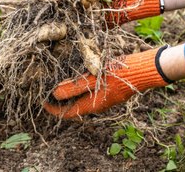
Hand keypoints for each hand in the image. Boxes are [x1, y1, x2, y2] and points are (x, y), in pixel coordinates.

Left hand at [44, 46, 170, 118]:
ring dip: (69, 94)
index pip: (68, 113)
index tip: (41, 101)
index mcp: (93, 105)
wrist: (143, 70)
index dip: (53, 109)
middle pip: (74, 107)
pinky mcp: (109, 90)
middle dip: (60, 101)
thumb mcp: (94, 78)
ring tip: (58, 82)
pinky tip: (76, 77)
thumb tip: (55, 94)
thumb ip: (74, 87)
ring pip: (82, 100)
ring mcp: (105, 98)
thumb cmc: (118, 73)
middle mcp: (98, 105)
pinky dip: (80, 88)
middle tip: (47, 90)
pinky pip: (90, 93)